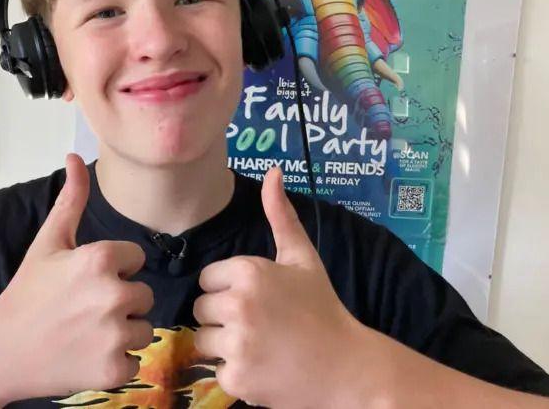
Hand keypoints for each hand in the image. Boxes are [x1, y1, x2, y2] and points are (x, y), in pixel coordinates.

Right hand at [0, 153, 154, 401]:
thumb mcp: (48, 242)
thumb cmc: (27, 293)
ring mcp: (114, 334)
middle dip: (120, 302)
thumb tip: (75, 156)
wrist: (0, 350)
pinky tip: (87, 355)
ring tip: (86, 332)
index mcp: (100, 258)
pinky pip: (135, 361)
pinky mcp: (114, 369)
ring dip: (122, 333)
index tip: (86, 281)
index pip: (136, 259)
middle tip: (85, 310)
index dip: (114, 269)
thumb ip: (71, 199)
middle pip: (144, 295)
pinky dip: (115, 363)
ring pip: (143, 329)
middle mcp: (113, 294)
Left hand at [193, 166, 373, 407]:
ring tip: (258, 346)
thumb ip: (281, 216)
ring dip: (224, 347)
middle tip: (258, 326)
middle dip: (222, 318)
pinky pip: (216, 372)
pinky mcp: (237, 378)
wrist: (347, 366)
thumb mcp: (303, 258)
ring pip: (202, 341)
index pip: (208, 280)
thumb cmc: (322, 309)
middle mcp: (238, 304)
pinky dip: (235, 375)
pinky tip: (262, 368)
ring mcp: (237, 343)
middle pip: (200, 310)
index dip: (228, 290)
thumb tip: (273, 170)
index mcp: (249, 272)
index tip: (257, 301)